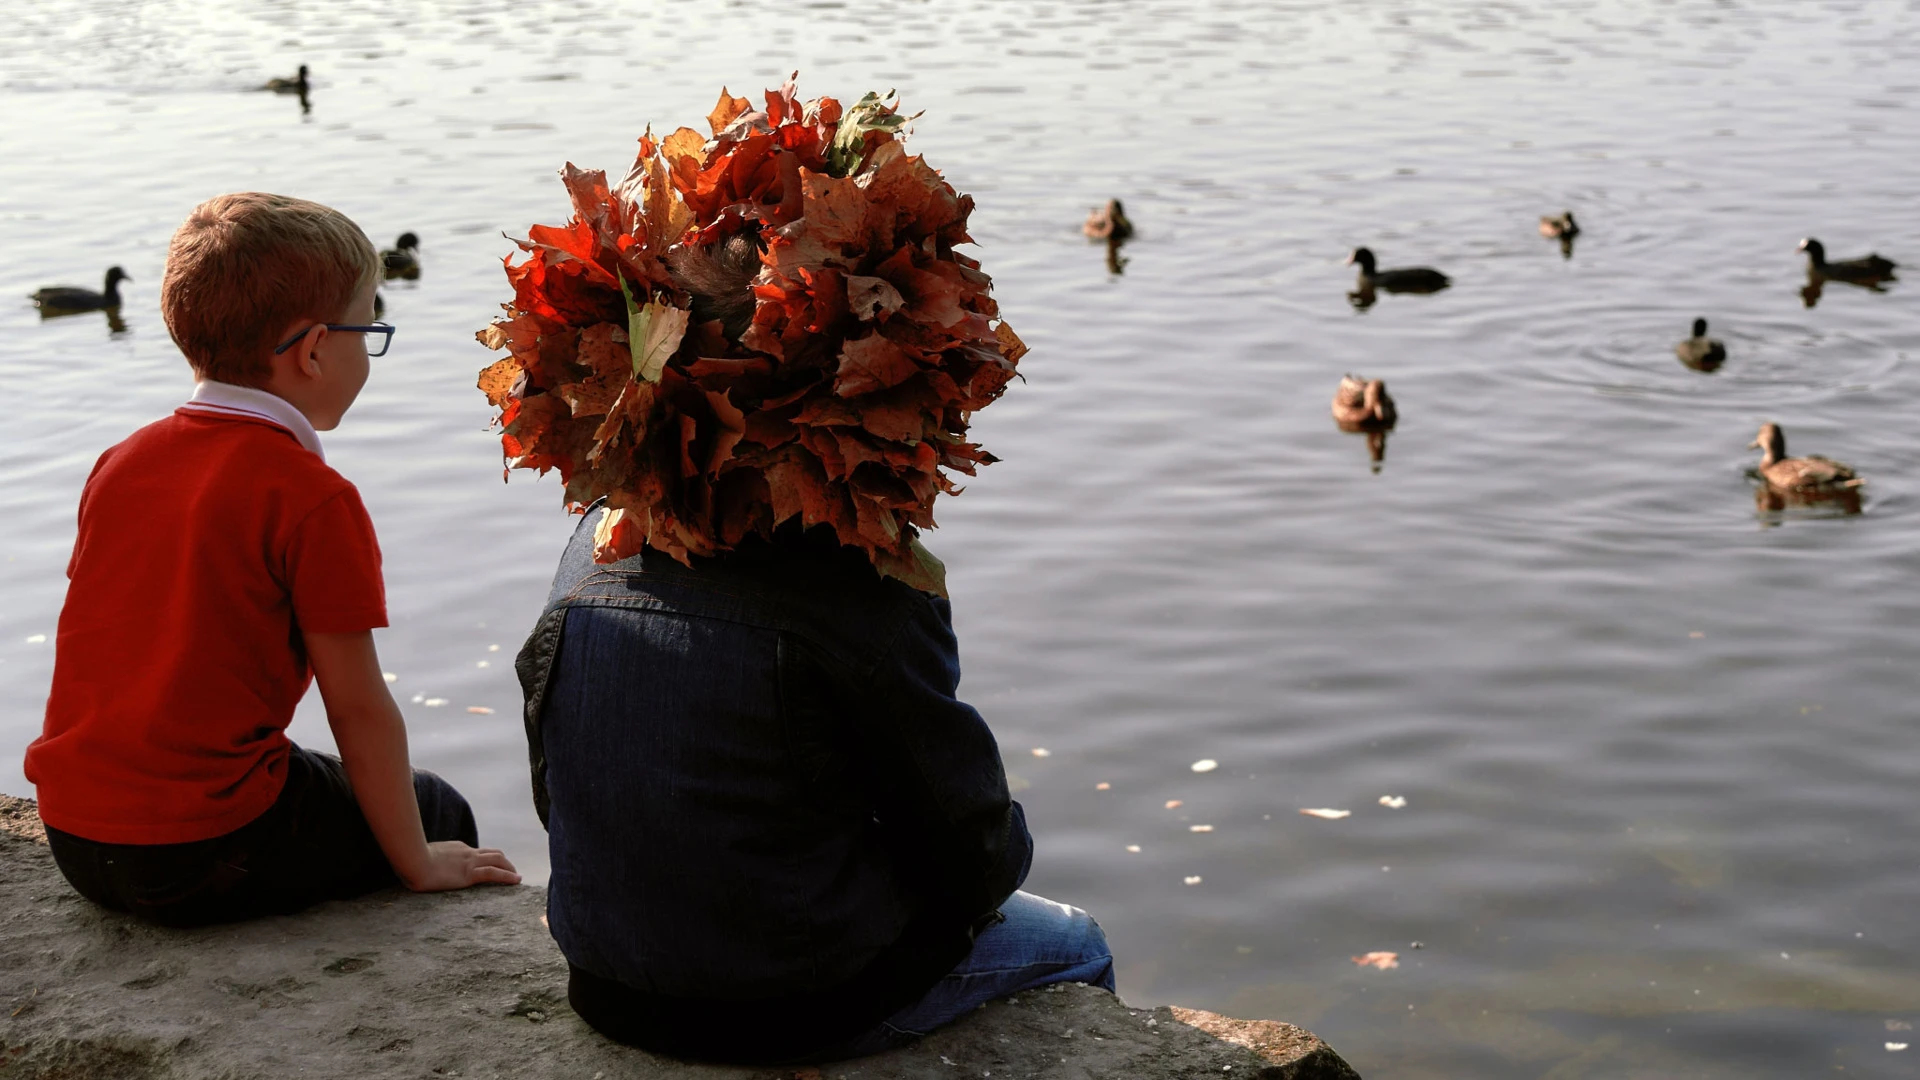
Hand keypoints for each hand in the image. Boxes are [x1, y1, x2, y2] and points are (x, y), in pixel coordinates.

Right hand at [401, 841, 520, 891]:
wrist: (411, 859)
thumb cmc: (410, 860)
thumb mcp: (422, 857)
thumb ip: (428, 860)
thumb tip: (419, 866)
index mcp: (455, 848)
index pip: (476, 852)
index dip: (486, 859)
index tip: (490, 867)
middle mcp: (466, 852)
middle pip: (492, 853)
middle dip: (504, 861)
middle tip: (510, 870)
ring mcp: (469, 861)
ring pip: (498, 860)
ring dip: (510, 868)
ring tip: (516, 877)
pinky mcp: (468, 873)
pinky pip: (494, 873)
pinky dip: (508, 876)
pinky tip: (516, 880)